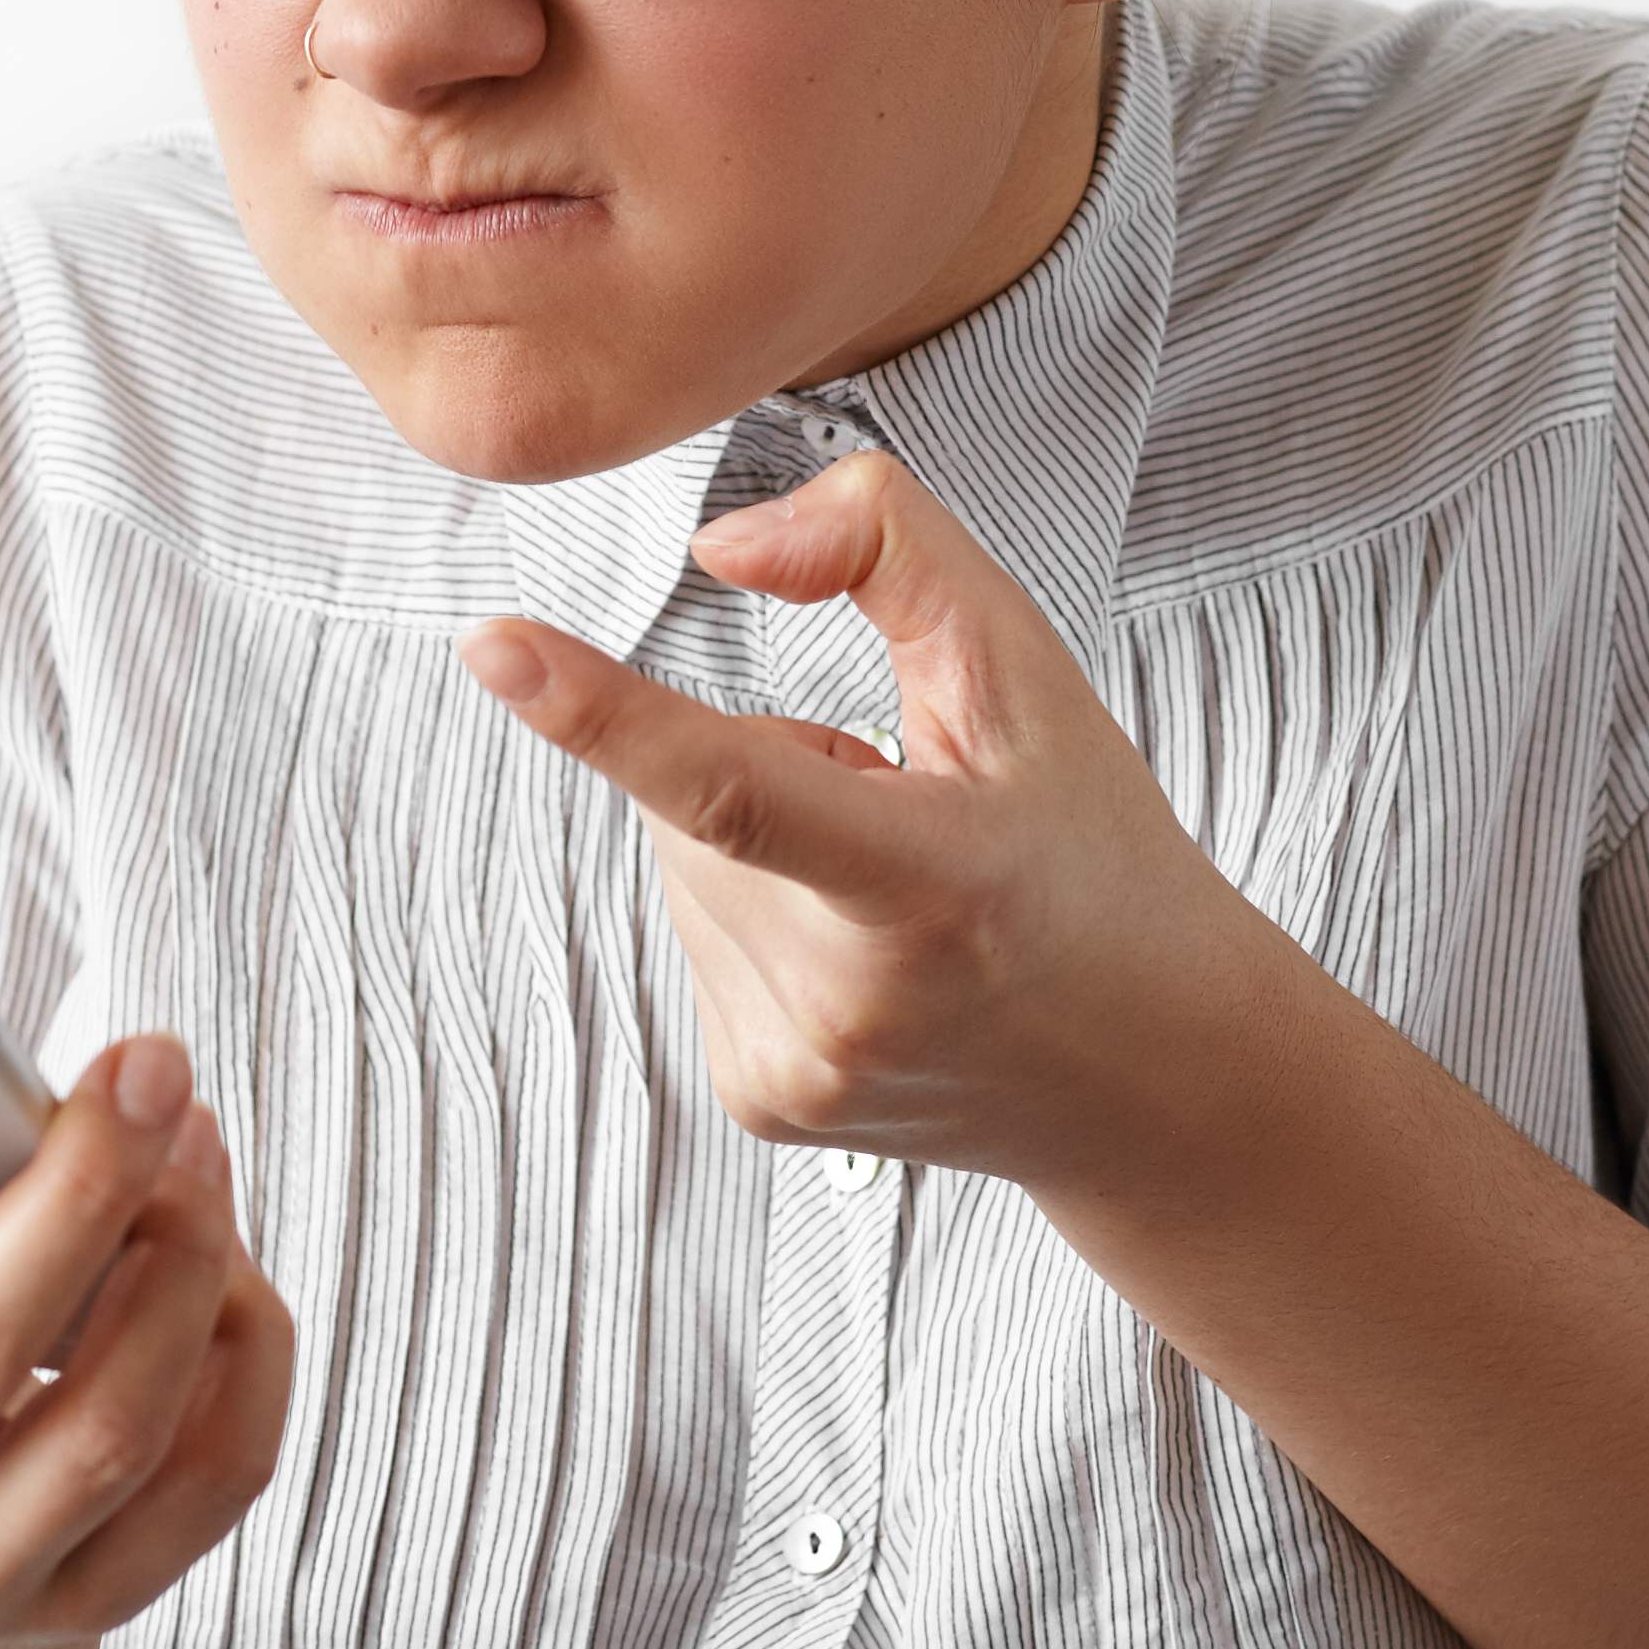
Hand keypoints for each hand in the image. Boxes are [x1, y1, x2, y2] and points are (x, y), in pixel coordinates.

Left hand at [454, 447, 1271, 1187]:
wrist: (1154, 1074)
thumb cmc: (1094, 861)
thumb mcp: (1030, 674)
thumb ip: (888, 551)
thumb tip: (724, 546)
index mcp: (931, 883)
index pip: (735, 788)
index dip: (602, 713)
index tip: (494, 649)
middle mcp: (852, 1000)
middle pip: (693, 802)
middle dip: (775, 767)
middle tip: (911, 819)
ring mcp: (797, 1070)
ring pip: (677, 866)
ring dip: (760, 847)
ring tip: (899, 896)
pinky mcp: (759, 1101)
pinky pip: (691, 935)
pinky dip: (759, 913)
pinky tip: (868, 952)